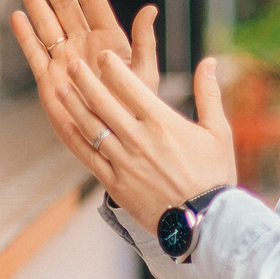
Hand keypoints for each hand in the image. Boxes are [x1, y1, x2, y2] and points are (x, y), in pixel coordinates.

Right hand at [10, 0, 156, 156]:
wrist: (118, 142)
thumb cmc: (138, 109)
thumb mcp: (145, 74)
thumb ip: (144, 42)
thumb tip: (150, 8)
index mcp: (109, 39)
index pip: (92, 1)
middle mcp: (84, 44)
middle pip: (64, 6)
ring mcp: (65, 60)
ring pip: (46, 23)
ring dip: (34, 0)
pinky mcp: (49, 80)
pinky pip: (35, 53)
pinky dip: (26, 36)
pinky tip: (17, 16)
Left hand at [55, 51, 237, 230]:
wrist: (205, 222)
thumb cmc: (214, 175)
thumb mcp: (218, 131)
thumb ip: (209, 94)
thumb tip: (209, 61)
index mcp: (162, 122)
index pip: (129, 86)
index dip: (112, 67)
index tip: (102, 55)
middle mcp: (138, 139)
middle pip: (103, 102)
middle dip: (84, 80)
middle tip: (72, 64)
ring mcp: (124, 162)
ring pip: (91, 127)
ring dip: (73, 105)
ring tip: (60, 88)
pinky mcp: (116, 184)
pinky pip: (89, 157)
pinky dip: (75, 139)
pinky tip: (65, 125)